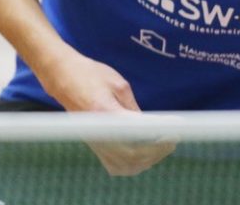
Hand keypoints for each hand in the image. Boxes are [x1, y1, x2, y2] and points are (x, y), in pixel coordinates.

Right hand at [39, 51, 175, 175]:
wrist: (63, 78)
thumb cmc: (91, 75)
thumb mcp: (119, 84)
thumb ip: (134, 108)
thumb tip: (150, 128)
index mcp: (104, 111)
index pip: (137, 129)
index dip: (160, 132)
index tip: (176, 127)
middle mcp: (98, 131)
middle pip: (134, 154)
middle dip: (158, 150)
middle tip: (173, 138)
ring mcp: (94, 141)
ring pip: (126, 165)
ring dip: (148, 160)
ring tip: (163, 146)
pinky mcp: (94, 145)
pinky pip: (116, 165)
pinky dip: (133, 165)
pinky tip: (145, 155)